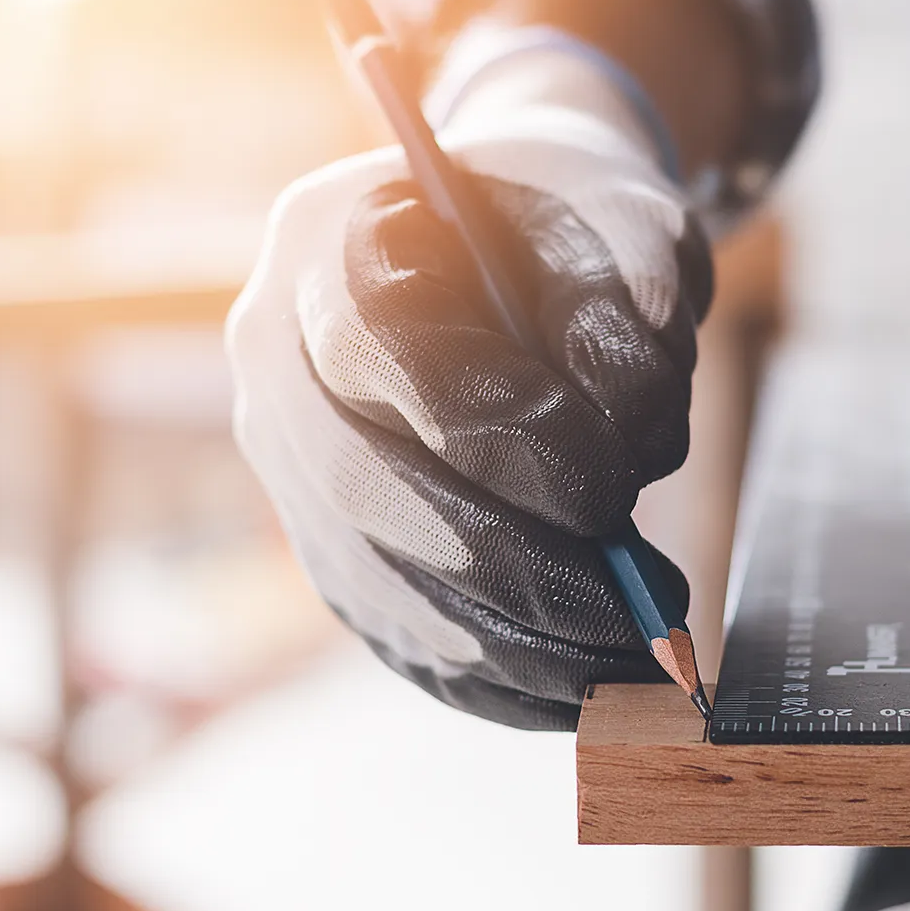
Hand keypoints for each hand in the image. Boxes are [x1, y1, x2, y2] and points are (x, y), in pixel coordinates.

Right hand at [227, 80, 712, 728]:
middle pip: (362, 488)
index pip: (377, 347)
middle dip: (511, 571)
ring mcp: (285, 461)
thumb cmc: (565, 230)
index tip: (610, 494)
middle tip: (636, 618)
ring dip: (513, 646)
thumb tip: (630, 436)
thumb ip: (633, 296)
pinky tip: (582, 693)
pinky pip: (391, 633)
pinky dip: (491, 682)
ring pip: (374, 583)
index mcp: (328, 239)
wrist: (502, 252)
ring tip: (634, 665)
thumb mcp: (620, 218)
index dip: (492, 434)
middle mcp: (274, 358)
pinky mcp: (324, 541)